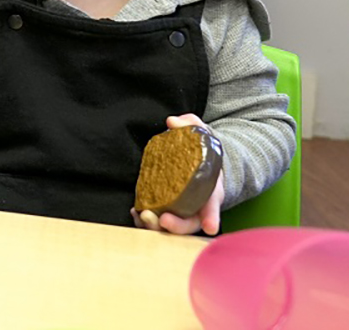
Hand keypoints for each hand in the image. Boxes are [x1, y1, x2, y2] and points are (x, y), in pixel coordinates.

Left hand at [132, 113, 224, 235]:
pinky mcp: (165, 209)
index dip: (212, 218)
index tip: (211, 227)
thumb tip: (172, 122)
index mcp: (211, 191)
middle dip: (178, 226)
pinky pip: (156, 219)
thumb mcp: (201, 135)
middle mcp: (197, 206)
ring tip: (143, 216)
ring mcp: (181, 210)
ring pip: (171, 227)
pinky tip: (135, 211)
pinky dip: (146, 220)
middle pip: (190, 223)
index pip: (213, 207)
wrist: (199, 163)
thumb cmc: (202, 151)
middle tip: (163, 219)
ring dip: (157, 226)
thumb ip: (190, 125)